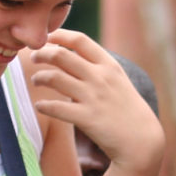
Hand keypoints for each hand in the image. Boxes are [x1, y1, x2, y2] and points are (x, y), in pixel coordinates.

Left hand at [26, 31, 164, 165]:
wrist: (142, 140)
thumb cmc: (127, 109)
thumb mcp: (118, 81)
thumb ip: (98, 67)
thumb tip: (72, 55)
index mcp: (108, 65)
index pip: (79, 40)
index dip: (58, 35)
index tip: (47, 38)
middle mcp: (100, 77)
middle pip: (61, 55)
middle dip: (41, 53)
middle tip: (34, 58)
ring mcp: (93, 97)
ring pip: (54, 78)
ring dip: (39, 77)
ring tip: (36, 80)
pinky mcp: (86, 118)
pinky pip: (56, 107)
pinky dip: (43, 105)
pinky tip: (39, 105)